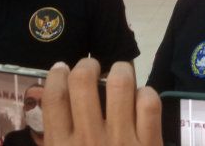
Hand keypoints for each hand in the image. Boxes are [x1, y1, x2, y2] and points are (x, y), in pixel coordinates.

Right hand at [43, 59, 161, 145]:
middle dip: (88, 65)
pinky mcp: (150, 144)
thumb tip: (54, 115)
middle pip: (84, 81)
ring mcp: (122, 140)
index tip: (62, 67)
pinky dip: (146, 93)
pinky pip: (149, 102)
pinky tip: (142, 97)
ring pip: (120, 83)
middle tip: (92, 66)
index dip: (57, 76)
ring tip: (120, 72)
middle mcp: (88, 139)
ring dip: (120, 71)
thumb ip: (57, 141)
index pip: (54, 98)